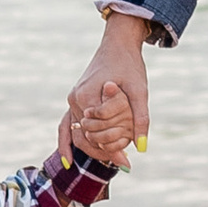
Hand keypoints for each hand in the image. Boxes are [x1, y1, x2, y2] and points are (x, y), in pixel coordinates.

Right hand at [58, 13, 151, 166]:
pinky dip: (66, 143)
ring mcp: (72, 100)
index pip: (97, 134)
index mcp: (87, 97)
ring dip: (92, 149)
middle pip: (85, 137)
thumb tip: (141, 148)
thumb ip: (140, 119)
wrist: (118, 44)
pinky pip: (66, 125)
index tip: (128, 161)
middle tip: (125, 162)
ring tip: (112, 160)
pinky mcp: (75, 100)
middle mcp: (75, 100)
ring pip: (76, 134)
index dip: (112, 148)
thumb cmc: (129, 65)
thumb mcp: (140, 91)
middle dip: (104, 150)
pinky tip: (68, 162)